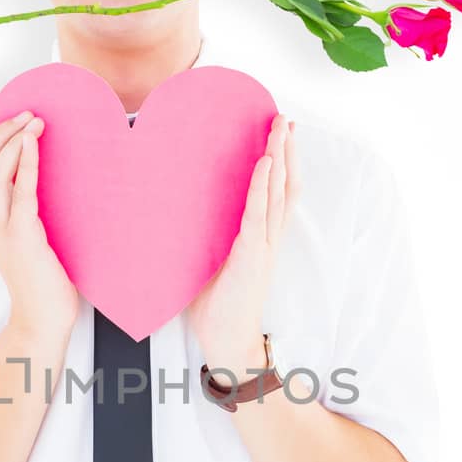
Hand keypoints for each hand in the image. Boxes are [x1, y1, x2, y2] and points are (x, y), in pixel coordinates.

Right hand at [0, 102, 78, 338]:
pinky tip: (33, 142)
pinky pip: (21, 191)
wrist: (41, 319)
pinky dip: (26, 163)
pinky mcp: (22, 236)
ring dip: (12, 140)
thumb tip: (36, 181)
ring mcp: (2, 228)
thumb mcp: (27, 238)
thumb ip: (24, 211)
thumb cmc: (41, 280)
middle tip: (21, 109)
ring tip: (32, 118)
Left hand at [186, 113, 298, 372]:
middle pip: (285, 185)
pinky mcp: (253, 255)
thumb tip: (175, 218)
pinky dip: (264, 186)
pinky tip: (265, 162)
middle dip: (286, 150)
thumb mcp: (208, 264)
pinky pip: (260, 214)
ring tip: (281, 128)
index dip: (280, 164)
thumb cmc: (216, 309)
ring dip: (280, 157)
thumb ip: (203, 240)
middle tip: (286, 118)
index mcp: (260, 240)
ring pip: (279, 193)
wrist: (227, 343)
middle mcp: (268, 239)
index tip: (279, 135)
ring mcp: (264, 246)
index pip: (276, 194)